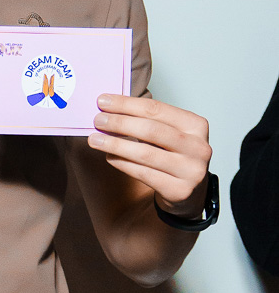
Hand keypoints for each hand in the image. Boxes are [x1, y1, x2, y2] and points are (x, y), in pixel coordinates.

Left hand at [88, 93, 211, 217]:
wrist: (190, 190)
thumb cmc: (174, 154)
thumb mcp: (169, 132)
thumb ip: (146, 120)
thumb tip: (110, 108)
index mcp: (196, 125)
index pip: (156, 109)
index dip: (126, 104)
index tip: (103, 102)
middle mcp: (198, 147)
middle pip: (151, 130)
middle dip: (120, 123)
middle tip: (98, 120)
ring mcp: (191, 170)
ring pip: (145, 153)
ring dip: (115, 145)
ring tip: (95, 140)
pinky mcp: (179, 190)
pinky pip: (143, 173)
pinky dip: (122, 163)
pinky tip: (109, 156)